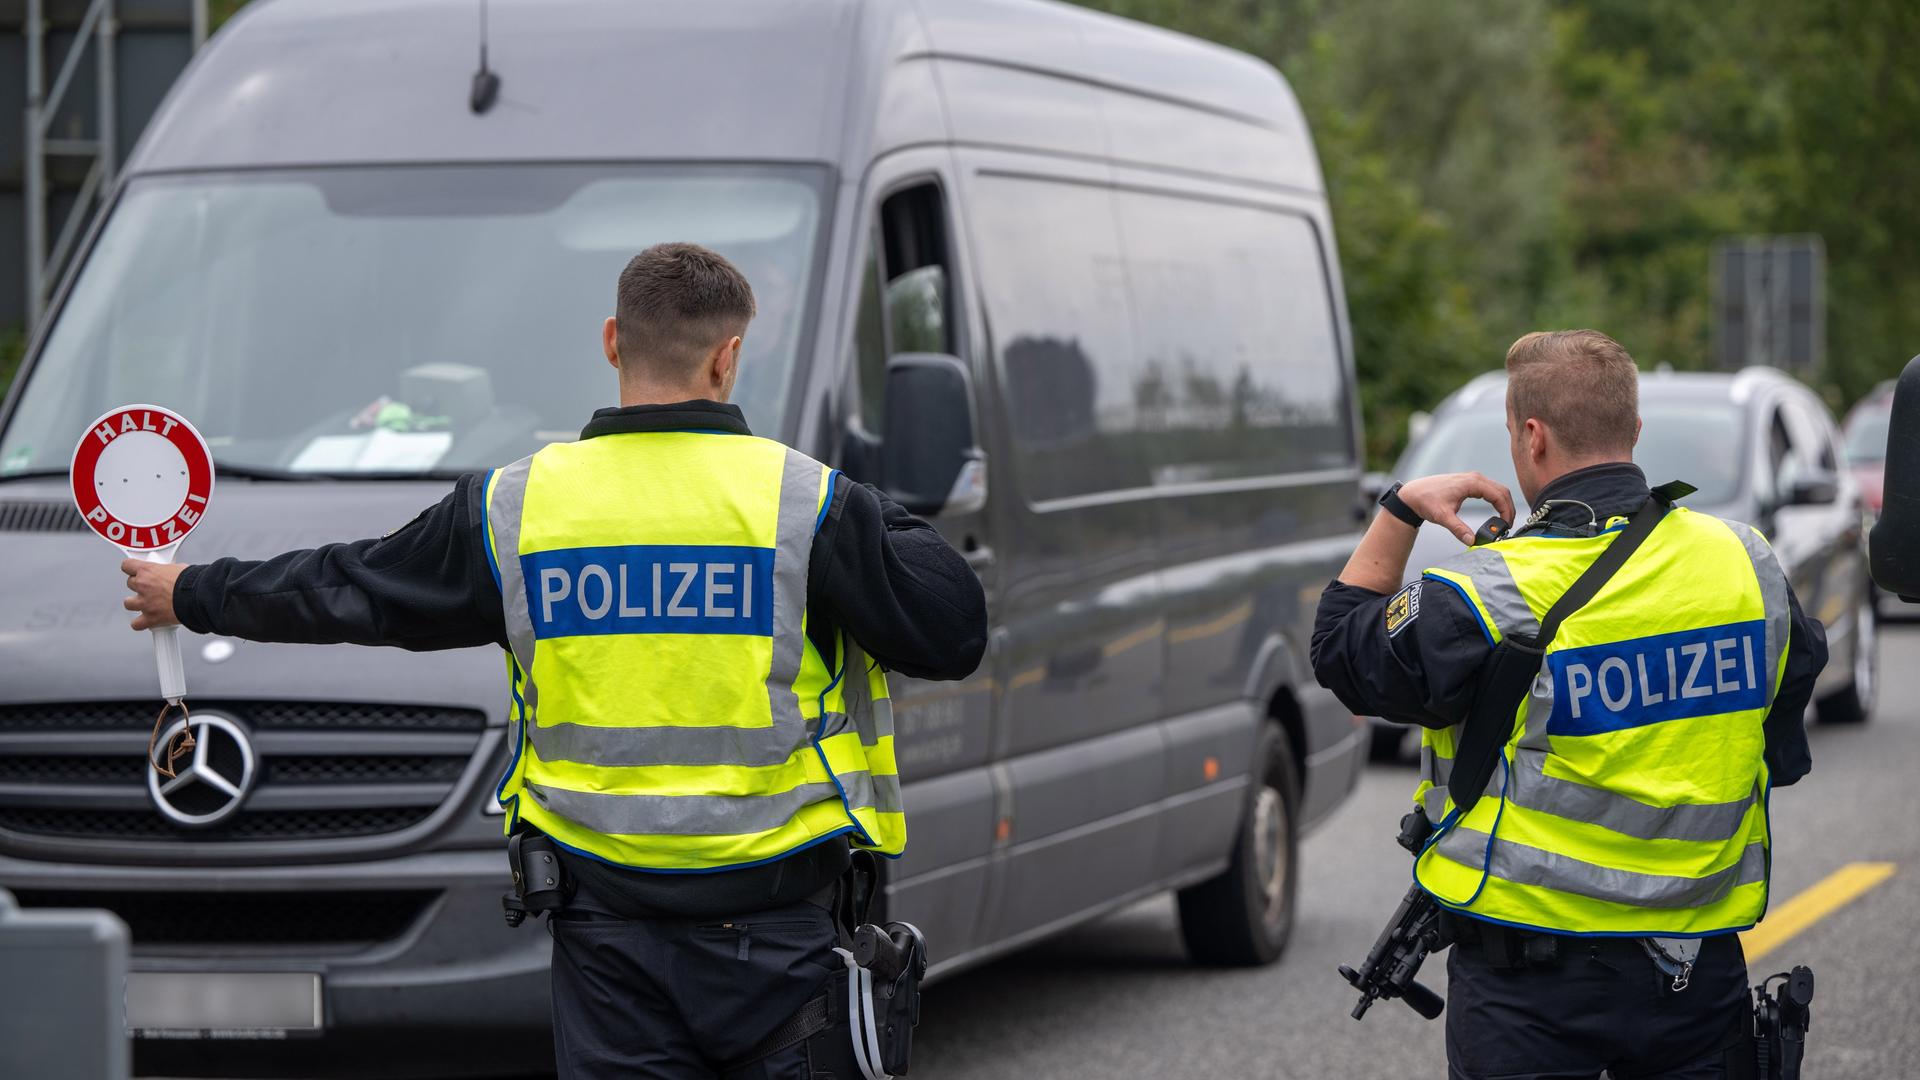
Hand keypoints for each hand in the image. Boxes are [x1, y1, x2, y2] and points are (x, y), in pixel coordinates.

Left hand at [122, 558, 186, 630]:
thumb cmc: (192, 581)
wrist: (198, 597)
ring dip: (136, 603)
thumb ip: (168, 571)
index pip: (127, 565)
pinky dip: (141, 623)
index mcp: (148, 571)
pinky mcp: (150, 618)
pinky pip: (136, 624)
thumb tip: (172, 573)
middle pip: (130, 583)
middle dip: (139, 585)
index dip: (132, 568)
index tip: (136, 570)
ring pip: (128, 603)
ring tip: (147, 604)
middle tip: (151, 587)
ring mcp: (144, 603)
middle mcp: (142, 586)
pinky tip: (148, 621)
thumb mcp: (179, 568)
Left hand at [1398, 473, 1516, 545]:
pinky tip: (1496, 512)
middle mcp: (1475, 478)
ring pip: (1497, 490)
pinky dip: (1496, 500)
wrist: (1413, 494)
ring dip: (1504, 504)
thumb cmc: (1426, 501)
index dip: (1506, 511)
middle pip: (1502, 491)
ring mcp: (1472, 479)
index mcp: (1472, 482)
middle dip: (1508, 508)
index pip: (1499, 495)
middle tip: (1508, 526)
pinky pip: (1489, 490)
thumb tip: (1472, 541)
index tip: (1506, 525)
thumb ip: (1458, 529)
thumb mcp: (1442, 517)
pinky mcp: (1469, 483)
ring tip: (1504, 521)